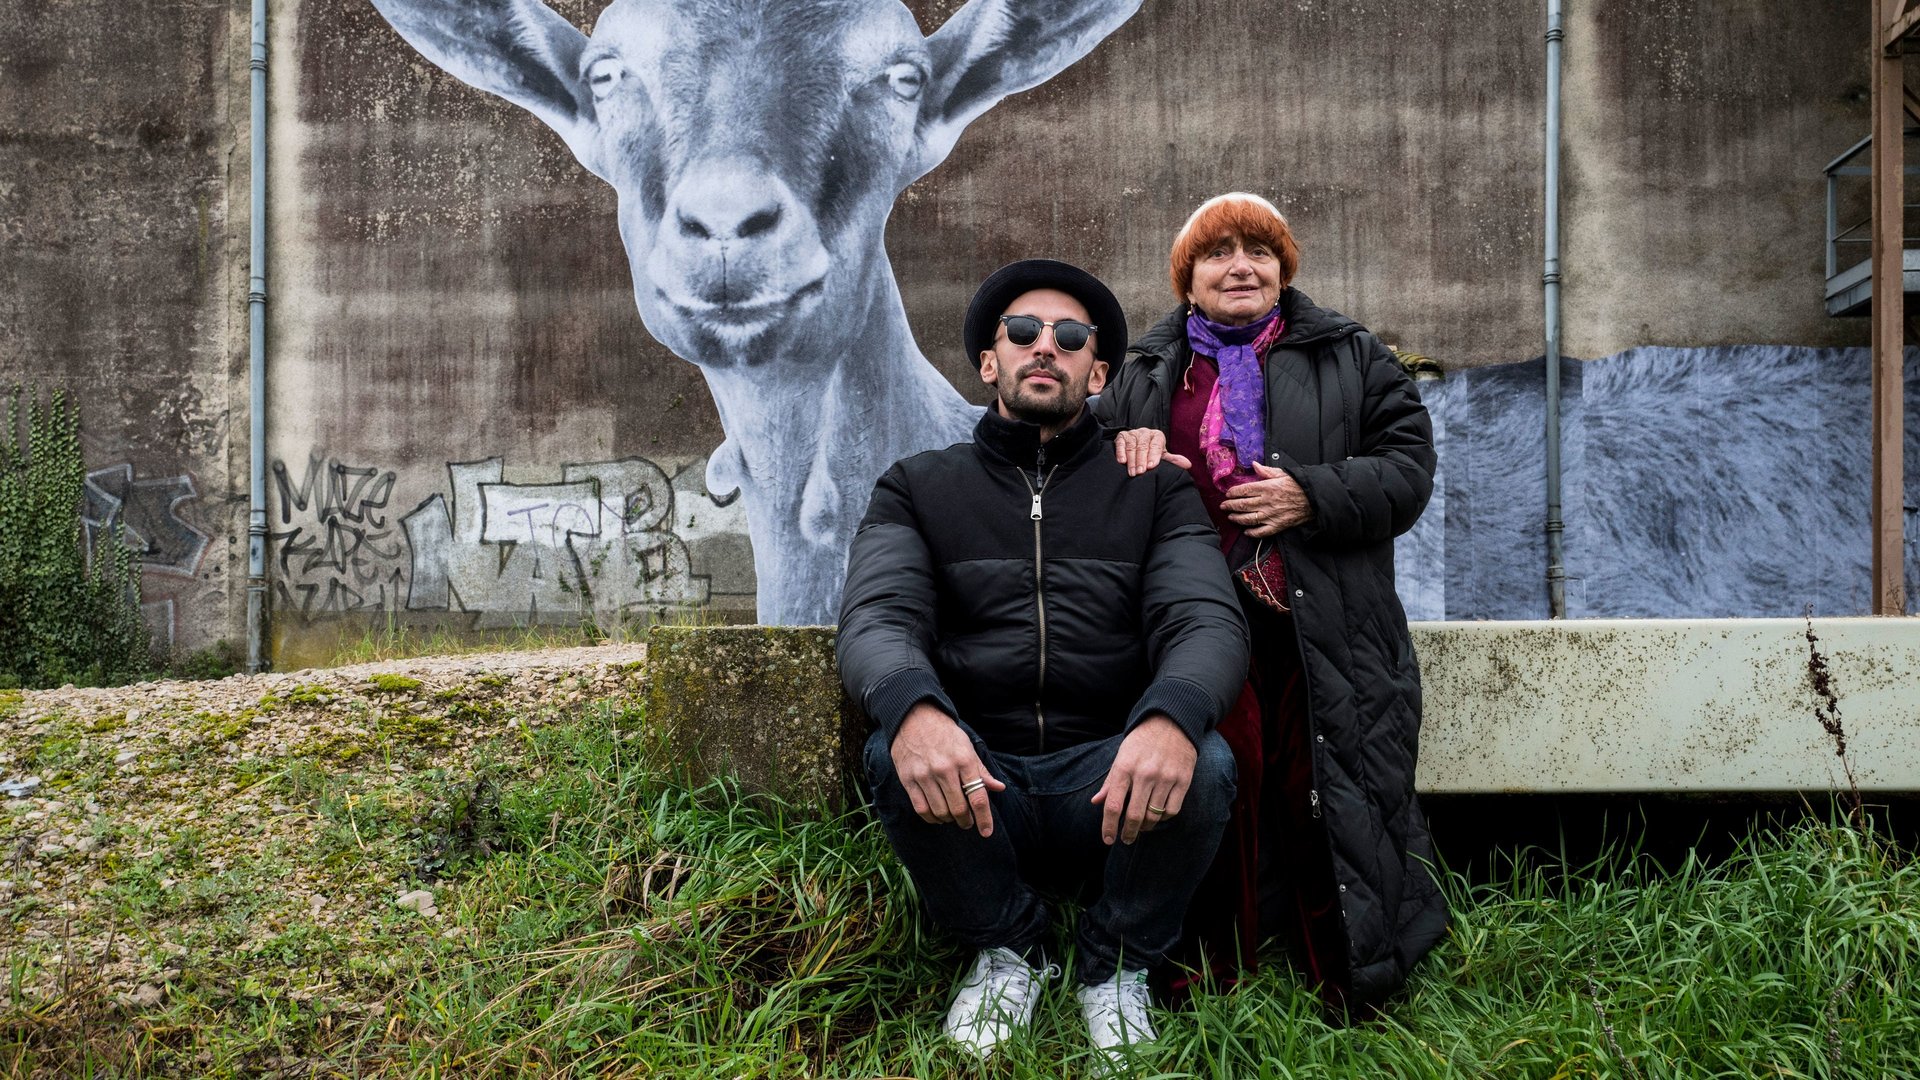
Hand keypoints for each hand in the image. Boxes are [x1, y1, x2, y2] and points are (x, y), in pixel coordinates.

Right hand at [890, 703, 1004, 837]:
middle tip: (967, 822)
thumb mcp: (967, 746)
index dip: (984, 819)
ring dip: (949, 819)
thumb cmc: (945, 733)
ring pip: (940, 811)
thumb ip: (981, 770)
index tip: (986, 832)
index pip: (978, 797)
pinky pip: (921, 808)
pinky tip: (936, 816)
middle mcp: (945, 769)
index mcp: (964, 760)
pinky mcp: (908, 779)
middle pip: (959, 808)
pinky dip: (931, 818)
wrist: (914, 717)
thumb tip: (999, 788)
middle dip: (966, 821)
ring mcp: (925, 775)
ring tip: (952, 816)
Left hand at [1091, 715, 1196, 844]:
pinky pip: (1172, 810)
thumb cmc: (1142, 741)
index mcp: (1124, 767)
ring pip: (1154, 816)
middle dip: (1128, 833)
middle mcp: (1144, 774)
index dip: (1108, 826)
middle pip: (1134, 815)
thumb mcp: (1121, 756)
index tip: (1108, 840)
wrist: (1172, 722)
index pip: (1112, 805)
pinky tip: (1158, 816)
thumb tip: (1095, 802)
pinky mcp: (1183, 780)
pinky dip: (1164, 818)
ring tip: (1141, 827)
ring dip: (1145, 827)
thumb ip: (1110, 781)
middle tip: (1126, 839)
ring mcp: (1165, 777)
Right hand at [1113, 428, 1191, 476]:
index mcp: (1157, 436)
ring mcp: (1132, 434)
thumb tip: (1188, 465)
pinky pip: (1120, 443)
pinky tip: (1122, 461)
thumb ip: (1172, 460)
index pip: (1156, 445)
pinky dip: (1120, 452)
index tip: (1151, 466)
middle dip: (1141, 460)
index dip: (1154, 455)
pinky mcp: (1121, 436)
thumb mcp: (1161, 456)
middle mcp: (1145, 432)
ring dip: (1131, 460)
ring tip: (1132, 472)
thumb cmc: (1151, 453)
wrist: (1137, 446)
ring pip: (1132, 446)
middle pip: (1143, 446)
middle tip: (1140, 472)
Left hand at [1220, 462, 1313, 536]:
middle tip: (1223, 506)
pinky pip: (1261, 532)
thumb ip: (1266, 471)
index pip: (1244, 490)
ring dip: (1237, 518)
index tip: (1228, 493)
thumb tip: (1254, 465)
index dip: (1233, 492)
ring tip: (1231, 517)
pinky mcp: (1277, 526)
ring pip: (1248, 519)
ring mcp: (1271, 515)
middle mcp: (1266, 502)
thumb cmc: (1298, 485)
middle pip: (1242, 505)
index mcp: (1267, 488)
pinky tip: (1246, 531)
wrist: (1314, 499)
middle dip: (1230, 505)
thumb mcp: (1282, 474)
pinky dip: (1252, 533)